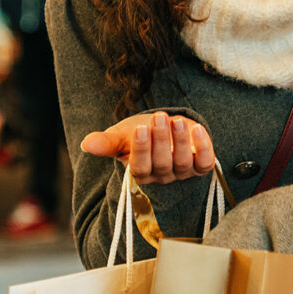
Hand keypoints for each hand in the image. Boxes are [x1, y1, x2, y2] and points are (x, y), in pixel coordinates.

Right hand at [80, 111, 215, 184]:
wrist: (165, 130)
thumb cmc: (139, 134)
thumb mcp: (121, 136)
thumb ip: (105, 142)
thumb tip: (86, 143)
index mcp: (140, 172)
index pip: (139, 167)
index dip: (141, 150)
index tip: (140, 128)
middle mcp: (162, 175)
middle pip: (162, 164)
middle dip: (161, 140)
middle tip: (159, 118)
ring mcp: (182, 172)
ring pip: (182, 162)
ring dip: (182, 141)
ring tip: (177, 120)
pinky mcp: (200, 164)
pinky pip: (205, 162)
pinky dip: (205, 147)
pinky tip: (199, 129)